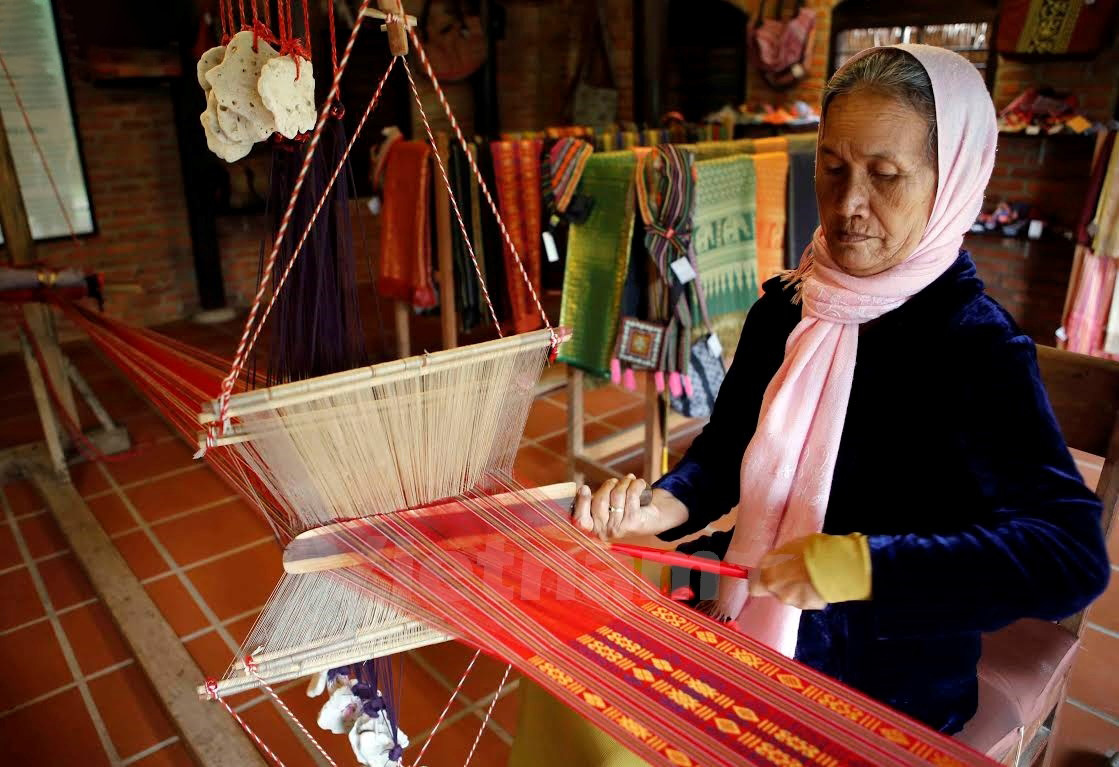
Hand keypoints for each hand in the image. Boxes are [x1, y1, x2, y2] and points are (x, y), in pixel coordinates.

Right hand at [571, 475, 687, 540]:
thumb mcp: (607, 508)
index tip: (584, 488)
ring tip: (629, 481)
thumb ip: (593, 501)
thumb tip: (581, 490)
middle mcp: (604, 533)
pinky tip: (639, 483)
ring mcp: (619, 529)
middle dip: (609, 485)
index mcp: (593, 530)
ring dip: (624, 483)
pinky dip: (636, 484)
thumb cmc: (625, 510)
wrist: (654, 518)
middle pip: (600, 501)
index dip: (581, 503)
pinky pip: (631, 495)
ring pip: (617, 495)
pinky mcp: (633, 522)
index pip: (581, 520)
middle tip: (615, 482)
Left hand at [748, 538, 826, 609]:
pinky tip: (818, 583)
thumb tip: (773, 563)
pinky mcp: (806, 605)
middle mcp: (775, 588)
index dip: (760, 581)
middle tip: (793, 571)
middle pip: (772, 589)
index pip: (753, 585)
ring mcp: (790, 599)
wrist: (834, 564)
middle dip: (781, 582)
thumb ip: (776, 560)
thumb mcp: (788, 548)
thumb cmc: (810, 550)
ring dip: (796, 588)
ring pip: (789, 595)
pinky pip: (805, 599)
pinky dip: (809, 594)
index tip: (765, 575)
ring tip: (810, 575)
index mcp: (767, 572)